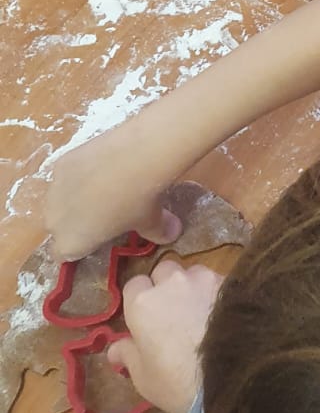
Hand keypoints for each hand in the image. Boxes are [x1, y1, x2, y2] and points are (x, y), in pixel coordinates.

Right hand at [46, 133, 181, 261]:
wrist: (137, 157)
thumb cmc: (140, 200)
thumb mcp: (152, 222)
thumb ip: (158, 233)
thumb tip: (173, 233)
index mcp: (71, 244)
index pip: (64, 255)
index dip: (80, 246)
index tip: (96, 236)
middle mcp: (54, 221)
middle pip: (60, 226)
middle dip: (77, 220)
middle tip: (103, 209)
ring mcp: (54, 191)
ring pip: (60, 198)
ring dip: (75, 195)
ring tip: (104, 183)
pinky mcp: (60, 164)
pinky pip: (66, 173)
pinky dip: (79, 171)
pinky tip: (101, 163)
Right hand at [107, 260, 222, 412]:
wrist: (230, 376)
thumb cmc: (177, 383)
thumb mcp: (143, 377)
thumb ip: (128, 355)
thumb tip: (115, 348)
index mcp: (143, 302)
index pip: (134, 285)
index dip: (139, 300)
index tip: (145, 318)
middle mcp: (172, 281)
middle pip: (164, 271)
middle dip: (165, 286)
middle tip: (173, 313)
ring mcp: (204, 278)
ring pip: (193, 273)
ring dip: (192, 287)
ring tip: (200, 313)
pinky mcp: (230, 281)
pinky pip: (216, 280)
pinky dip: (215, 292)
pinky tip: (221, 315)